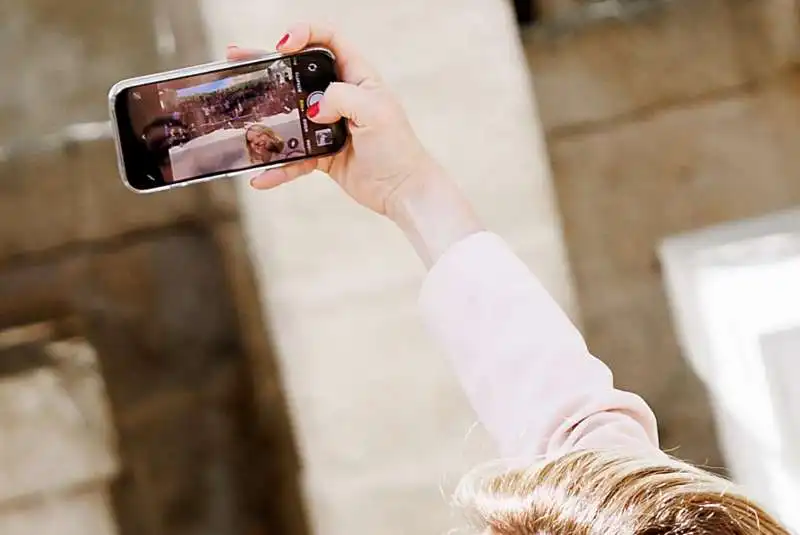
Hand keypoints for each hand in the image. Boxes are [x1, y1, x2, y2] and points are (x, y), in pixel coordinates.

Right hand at [227, 22, 434, 214]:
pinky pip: (293, 157)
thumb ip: (341, 97)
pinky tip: (261, 176)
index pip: (329, 40)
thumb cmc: (398, 148)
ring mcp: (328, 125)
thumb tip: (312, 109)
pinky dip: (278, 168)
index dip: (304, 33)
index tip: (283, 45)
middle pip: (298, 72)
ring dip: (264, 115)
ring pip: (289, 114)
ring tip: (238, 111)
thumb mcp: (375, 112)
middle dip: (267, 64)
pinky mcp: (322, 154)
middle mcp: (340, 96)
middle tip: (237, 58)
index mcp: (357, 77)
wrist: (403, 191)